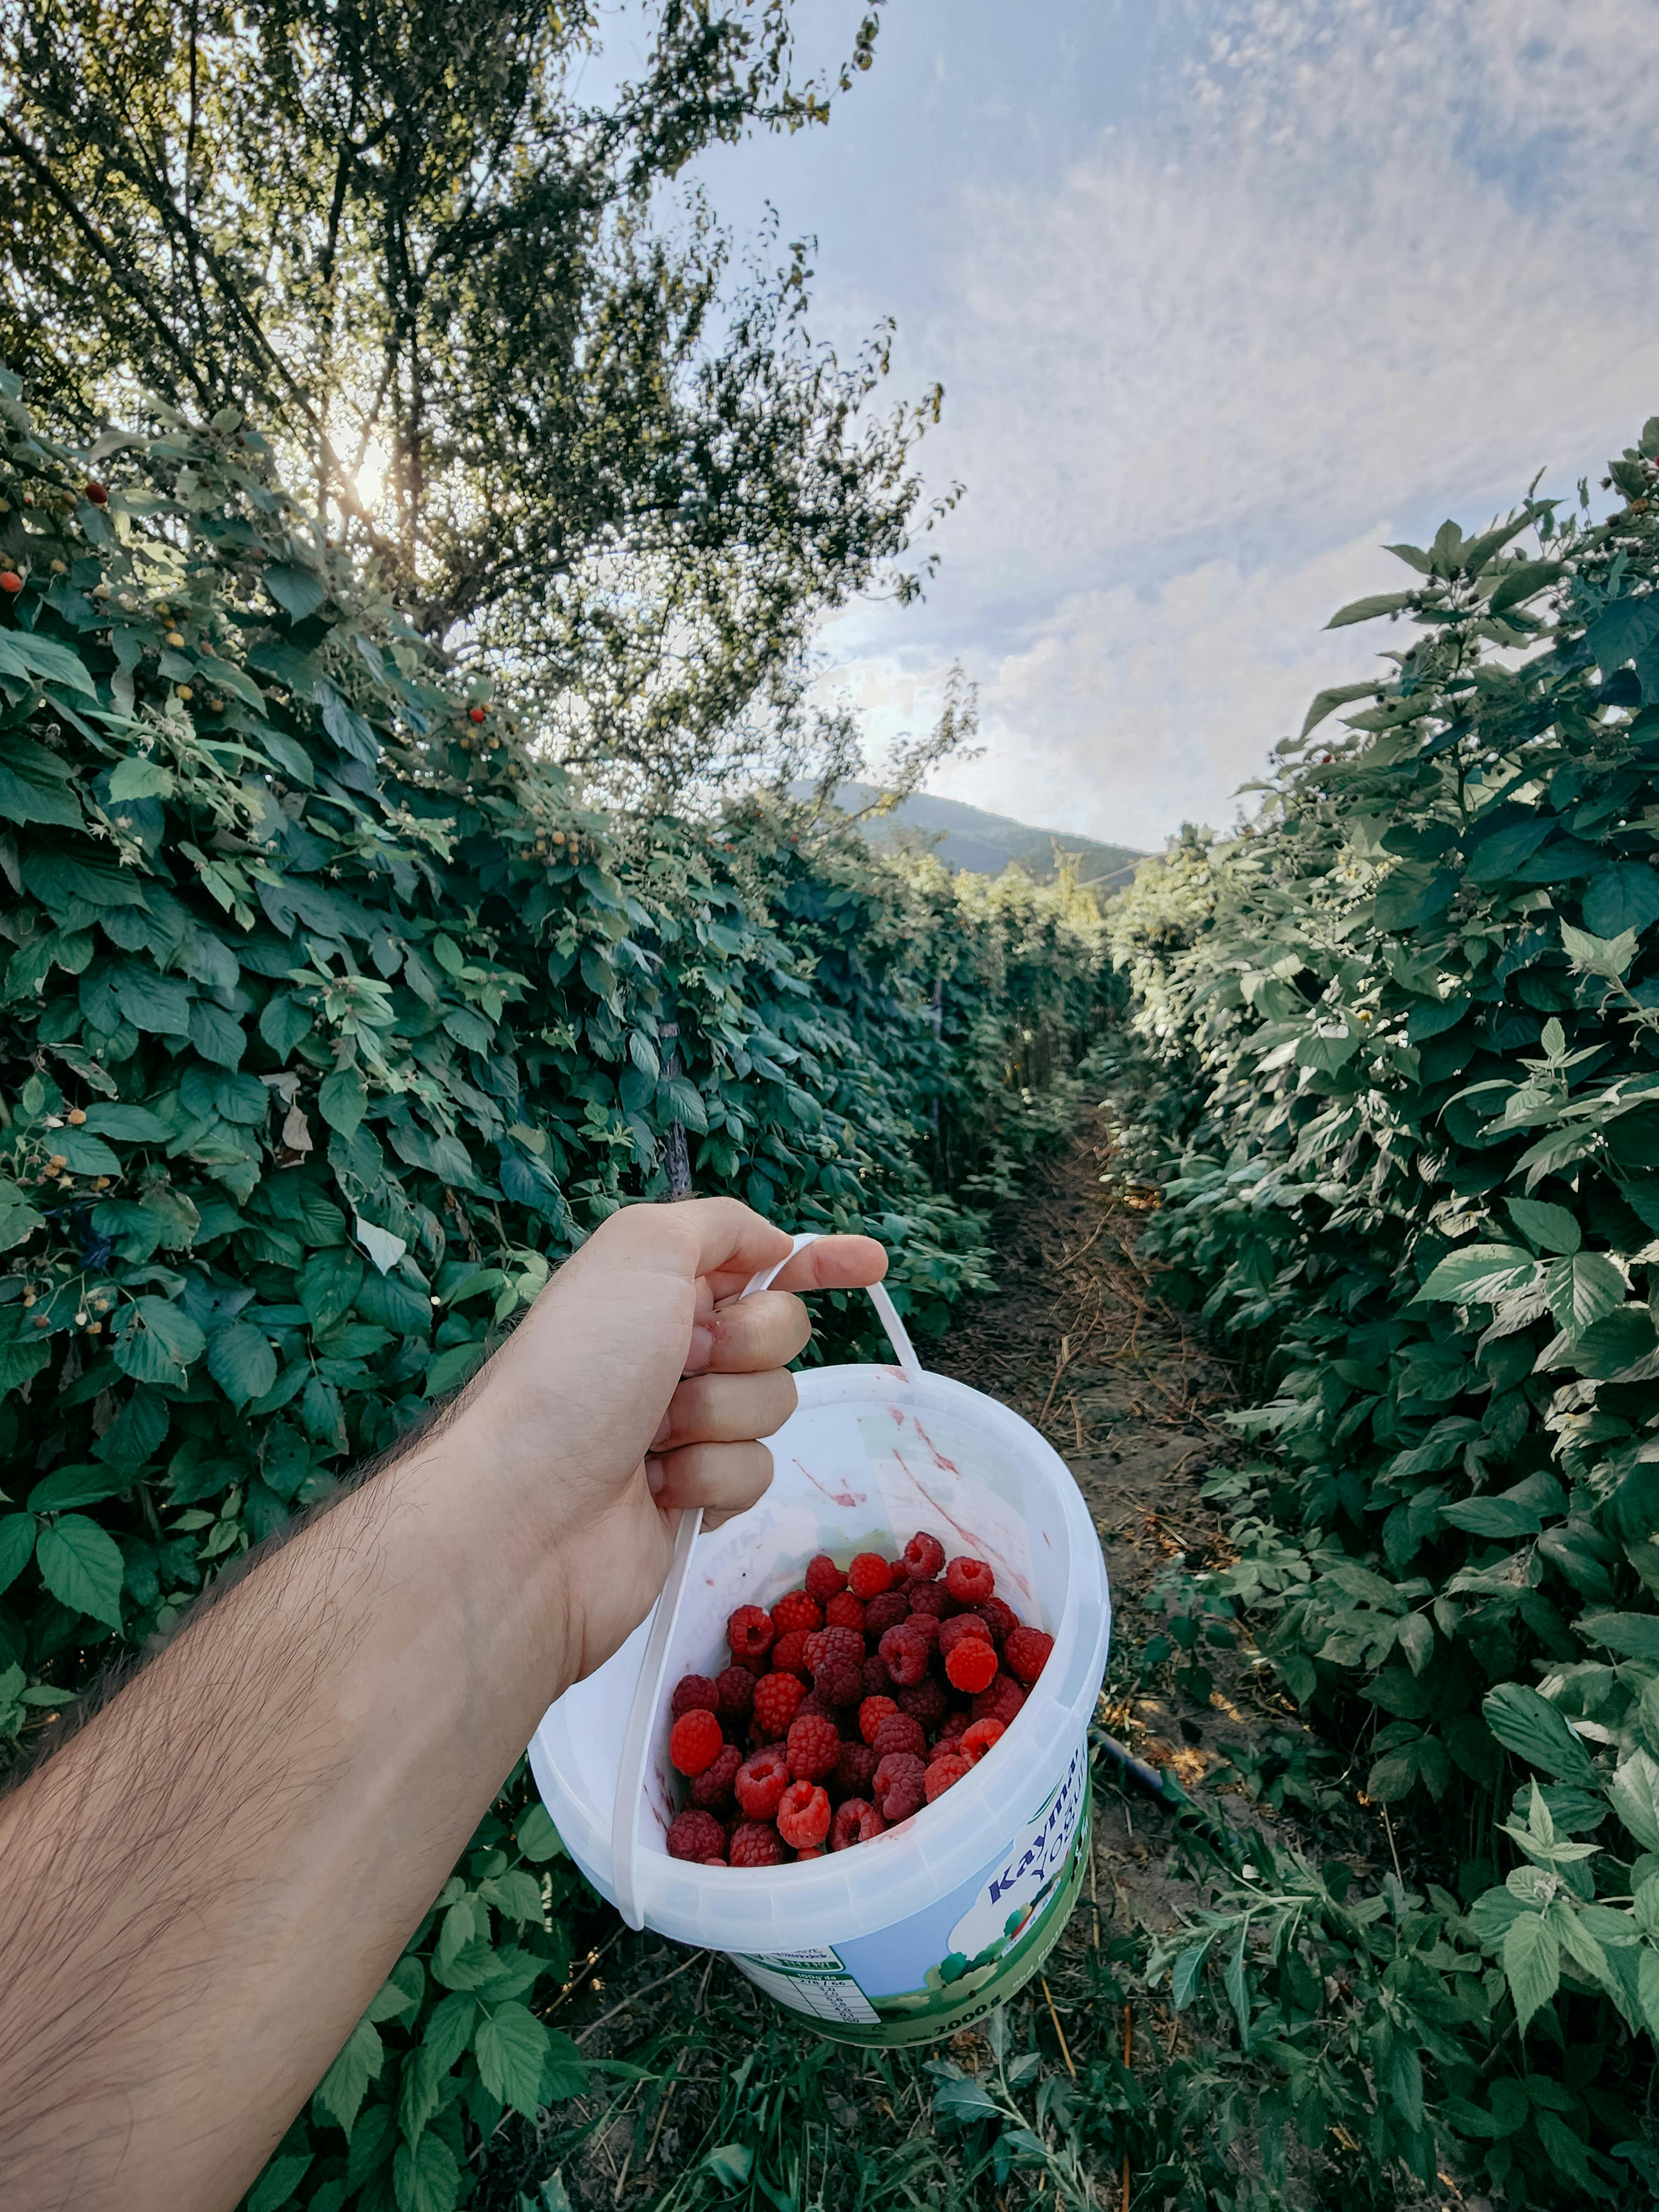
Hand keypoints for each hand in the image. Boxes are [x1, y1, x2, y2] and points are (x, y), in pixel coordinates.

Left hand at [441, 1198, 886, 1680]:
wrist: (527, 1517)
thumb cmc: (575, 1374)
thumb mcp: (639, 1252)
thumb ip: (716, 1225)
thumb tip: (773, 1244)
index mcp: (653, 1290)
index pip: (754, 1261)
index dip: (816, 1258)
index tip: (871, 1262)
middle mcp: (667, 1353)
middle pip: (779, 1332)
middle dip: (747, 1344)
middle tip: (684, 1362)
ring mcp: (683, 1428)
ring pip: (774, 1404)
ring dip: (721, 1415)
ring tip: (654, 1439)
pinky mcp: (696, 1497)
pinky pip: (758, 1472)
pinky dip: (713, 1477)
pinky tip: (658, 1490)